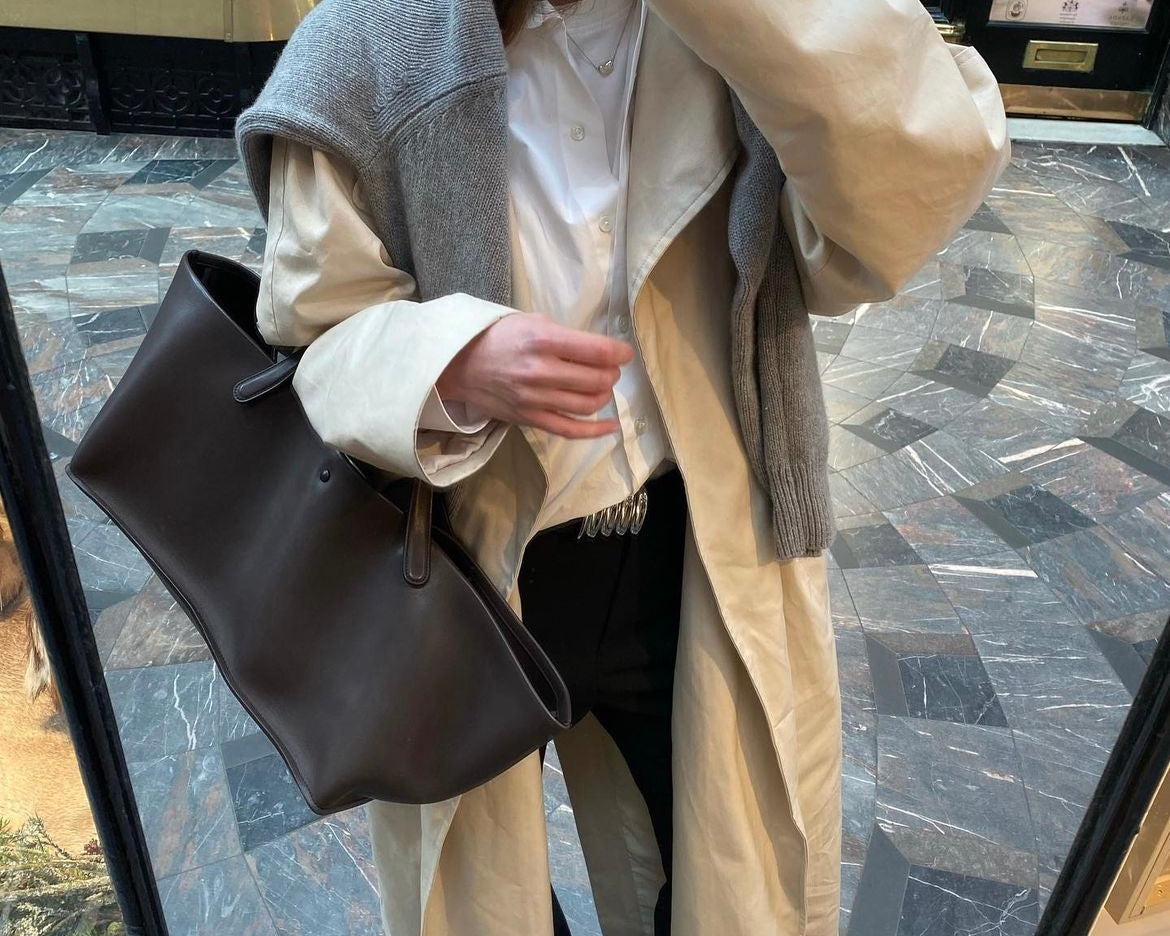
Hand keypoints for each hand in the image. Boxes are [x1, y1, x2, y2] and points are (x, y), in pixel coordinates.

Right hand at [436, 313, 633, 438]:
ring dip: (603, 395)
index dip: (619, 353)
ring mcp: (535, 399)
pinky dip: (596, 431)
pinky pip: (571, 430)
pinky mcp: (530, 419)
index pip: (597, 351)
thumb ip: (565, 336)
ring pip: (588, 404)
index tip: (624, 353)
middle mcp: (540, 371)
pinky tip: (612, 426)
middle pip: (597, 379)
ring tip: (601, 386)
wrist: (459, 364)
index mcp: (543, 340)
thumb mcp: (532, 321)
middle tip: (609, 368)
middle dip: (611, 373)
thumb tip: (600, 350)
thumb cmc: (498, 337)